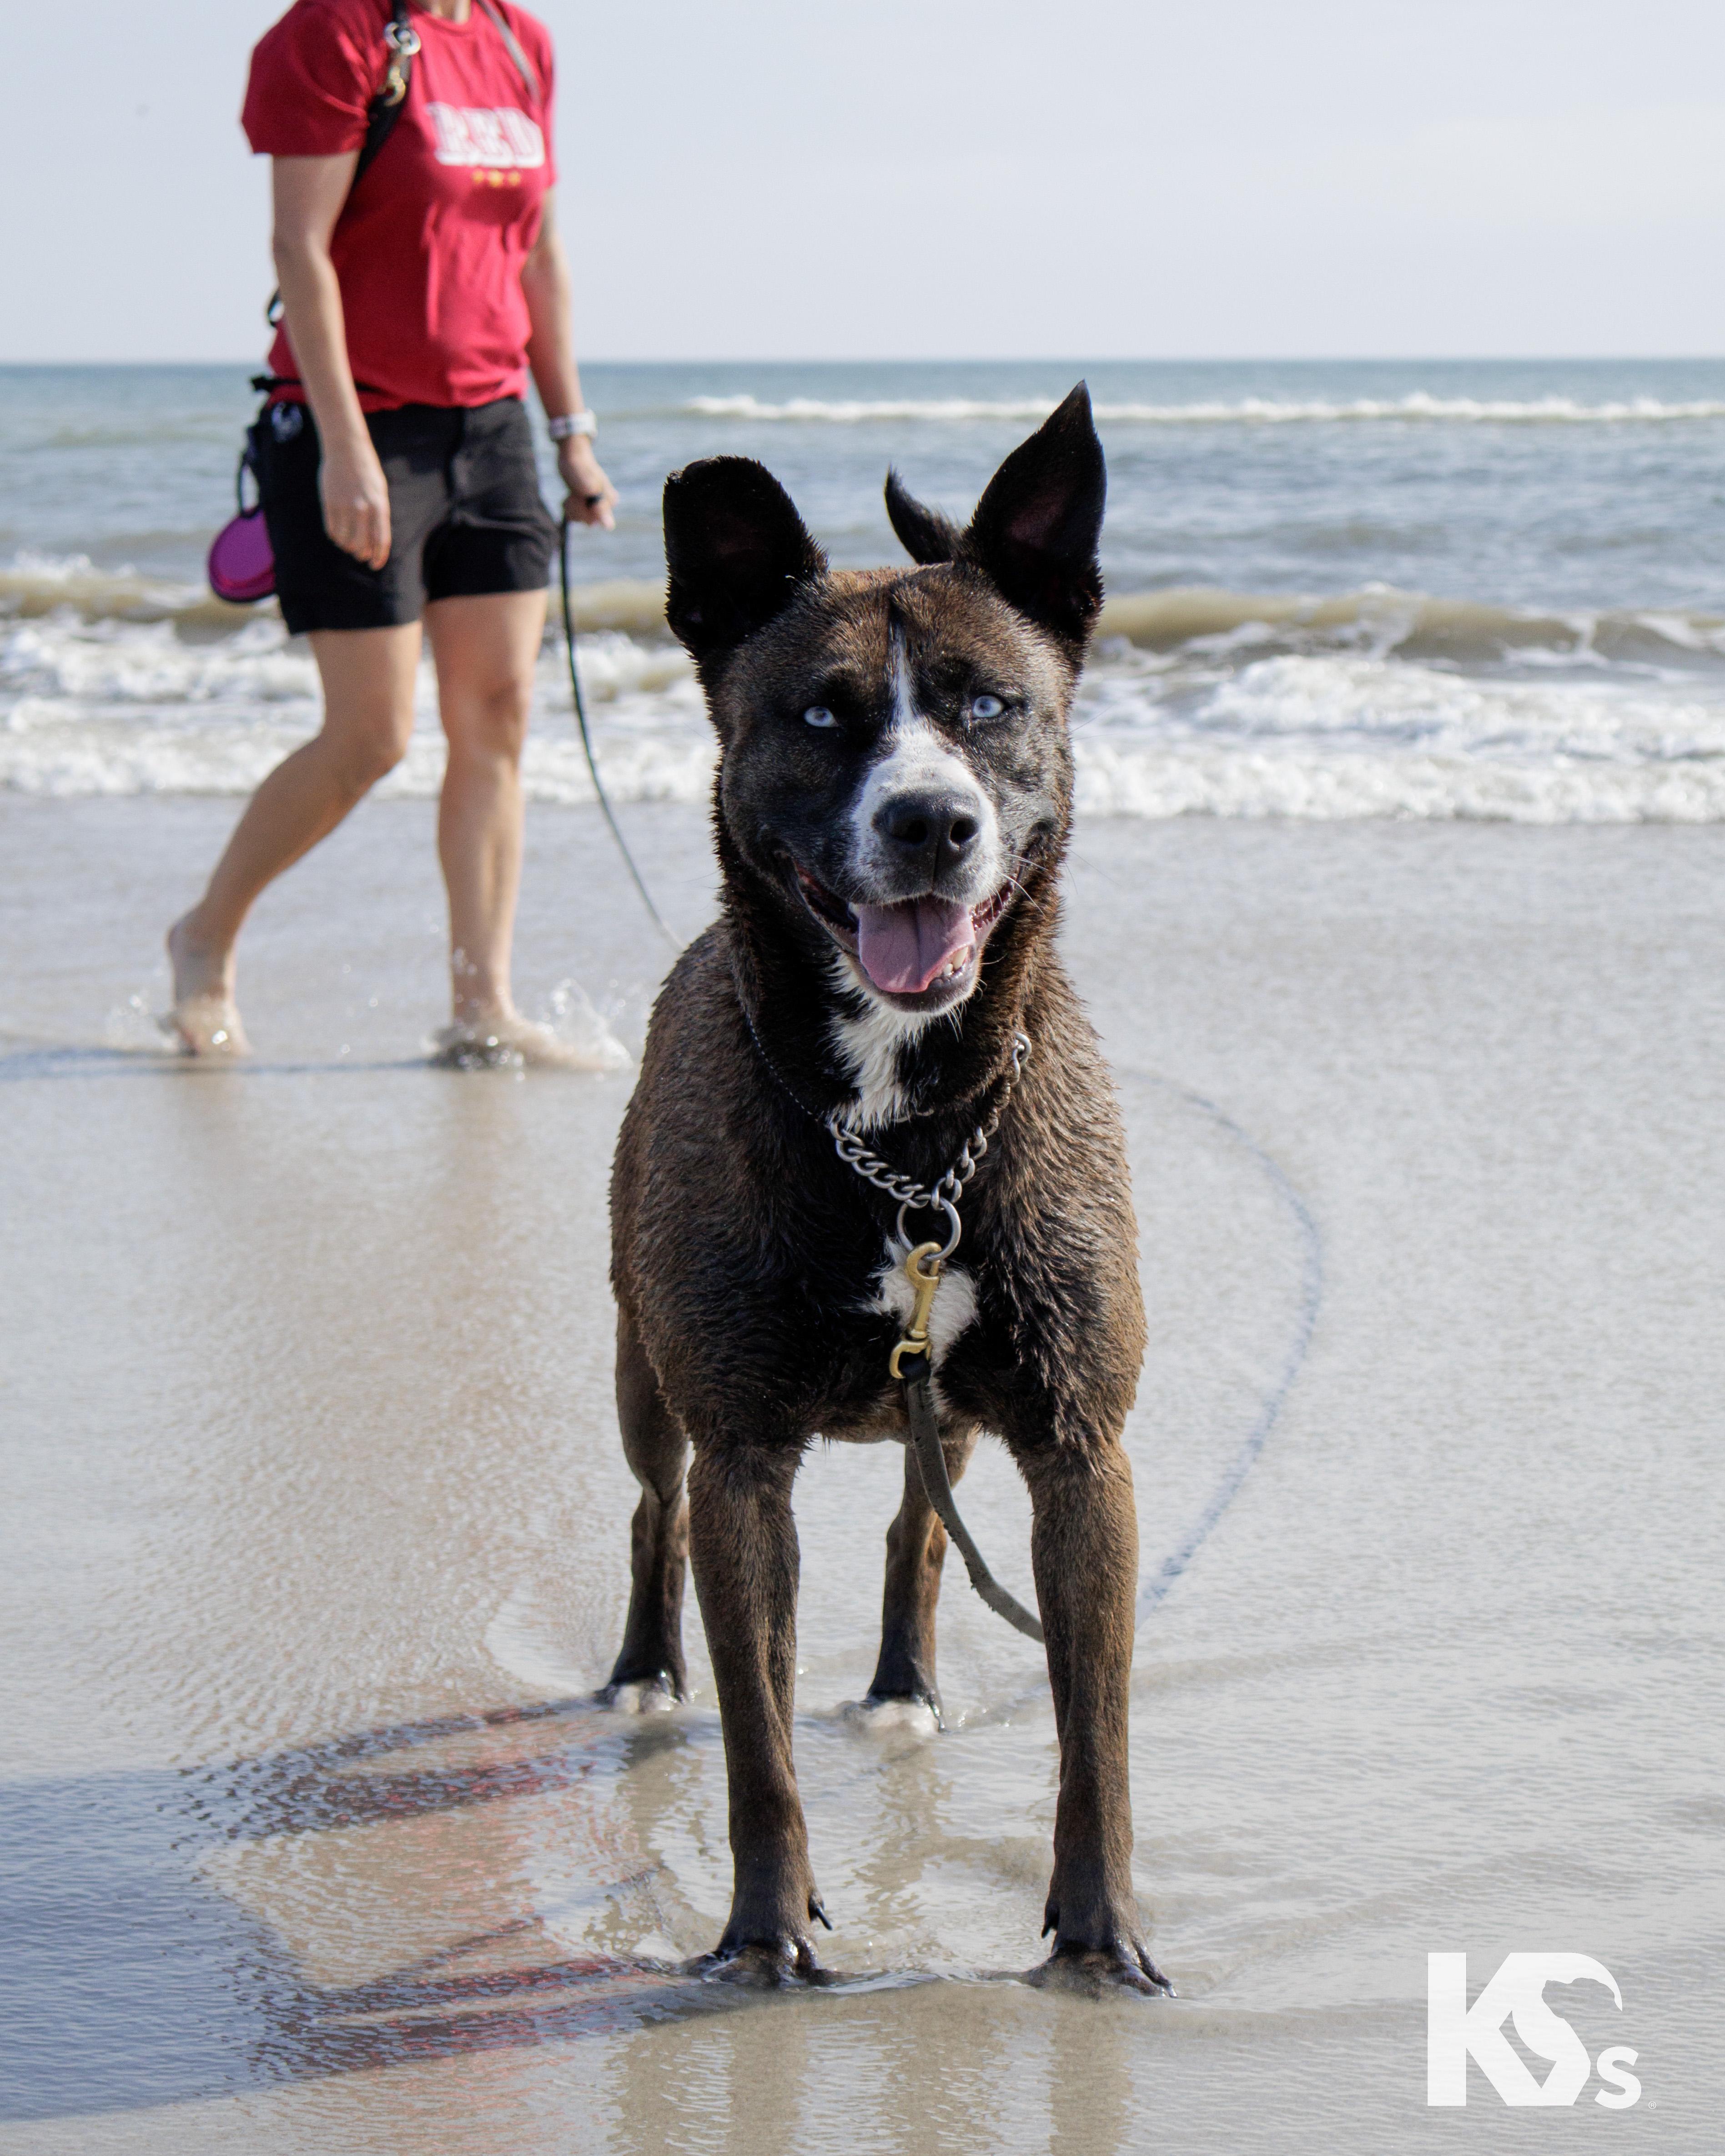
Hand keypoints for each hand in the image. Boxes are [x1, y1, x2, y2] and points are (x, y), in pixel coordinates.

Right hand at [319, 435, 391, 567]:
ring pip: (344, 541)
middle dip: (361, 554)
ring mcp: (344, 506)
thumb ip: (378, 516)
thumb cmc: (367, 472)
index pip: (381, 541)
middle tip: (360, 554)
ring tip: (348, 541)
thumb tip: (374, 543)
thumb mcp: (379, 493)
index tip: (375, 565)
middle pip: (360, 545)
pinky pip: (331, 531)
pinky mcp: (329, 503)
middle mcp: (363, 509)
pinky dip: (335, 537)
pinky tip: (338, 533)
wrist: (346, 449)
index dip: (378, 557)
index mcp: (380, 507)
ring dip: (346, 546)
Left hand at [558, 438, 616, 530]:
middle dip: (576, 508)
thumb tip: (609, 527)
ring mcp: (593, 505)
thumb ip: (600, 508)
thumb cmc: (580, 467)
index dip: (582, 510)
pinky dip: (568, 507)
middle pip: (586, 521)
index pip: (594, 520)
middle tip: (574, 492)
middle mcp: (603, 505)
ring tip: (571, 493)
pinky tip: (569, 496)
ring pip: (579, 518)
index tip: (579, 495)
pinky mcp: (583, 503)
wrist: (572, 454)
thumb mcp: (590, 488)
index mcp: (609, 501)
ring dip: (571, 507)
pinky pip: (574, 515)